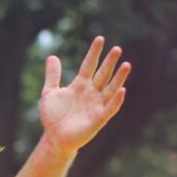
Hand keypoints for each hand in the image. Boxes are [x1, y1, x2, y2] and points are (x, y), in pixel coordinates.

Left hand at [39, 36, 131, 154]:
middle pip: (103, 74)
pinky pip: (110, 108)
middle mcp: (91, 92)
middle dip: (109, 62)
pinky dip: (116, 100)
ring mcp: (96, 105)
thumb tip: (52, 56)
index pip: (89, 65)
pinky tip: (122, 90)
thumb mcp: (49, 93)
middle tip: (117, 49)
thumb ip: (53, 76)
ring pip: (111, 88)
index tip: (100, 39)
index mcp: (80, 85)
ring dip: (119, 77)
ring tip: (126, 64)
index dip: (94, 53)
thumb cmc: (53, 116)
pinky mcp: (99, 119)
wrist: (54, 138)